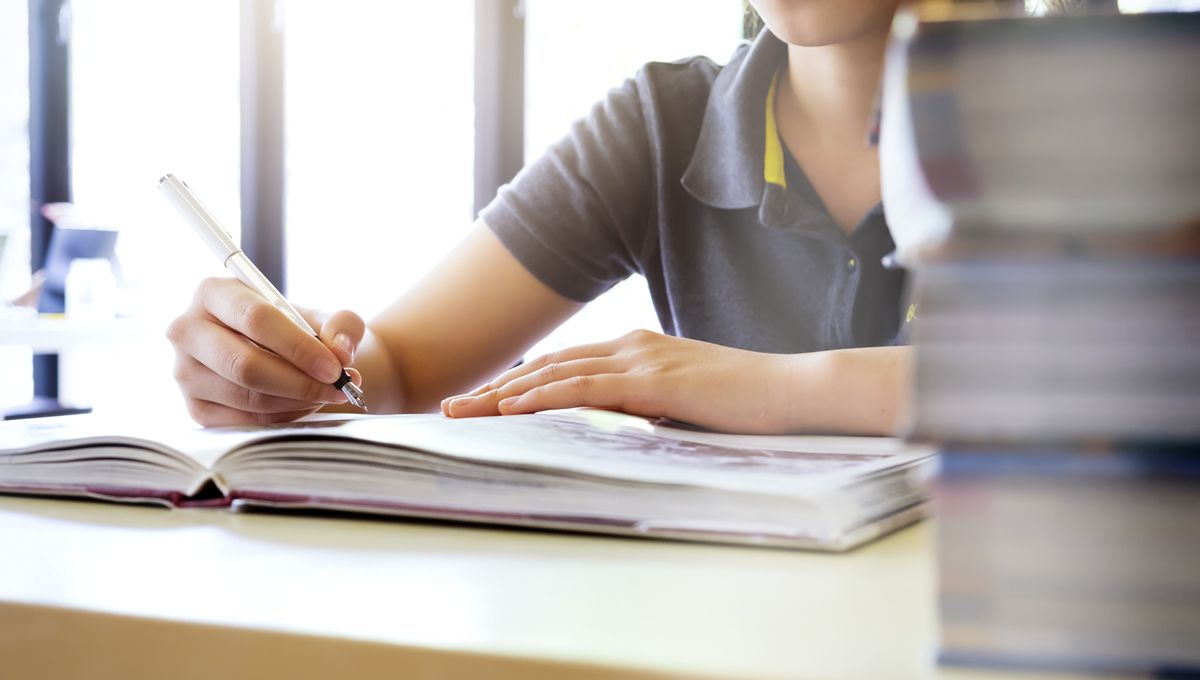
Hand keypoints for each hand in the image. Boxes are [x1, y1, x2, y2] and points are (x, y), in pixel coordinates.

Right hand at [167, 277, 364, 425]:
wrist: (287, 356)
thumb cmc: (302, 330)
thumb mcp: (326, 316)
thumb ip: (342, 324)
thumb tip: (340, 350)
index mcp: (213, 292)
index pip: (254, 318)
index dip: (298, 346)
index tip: (335, 367)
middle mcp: (188, 330)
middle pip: (244, 365)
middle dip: (299, 382)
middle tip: (336, 388)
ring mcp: (185, 372)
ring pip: (247, 397)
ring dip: (296, 401)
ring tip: (326, 394)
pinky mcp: (195, 408)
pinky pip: (245, 421)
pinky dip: (284, 417)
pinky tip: (304, 405)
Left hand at [440, 330, 793, 433]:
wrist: (790, 388)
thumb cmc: (744, 400)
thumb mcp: (684, 400)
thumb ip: (648, 403)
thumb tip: (624, 421)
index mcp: (637, 348)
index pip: (563, 364)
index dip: (518, 381)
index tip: (481, 400)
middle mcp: (631, 346)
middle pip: (548, 366)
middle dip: (494, 387)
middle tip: (450, 405)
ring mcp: (642, 359)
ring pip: (557, 374)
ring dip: (504, 393)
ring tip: (463, 409)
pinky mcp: (654, 382)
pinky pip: (588, 389)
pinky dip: (545, 396)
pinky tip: (513, 407)